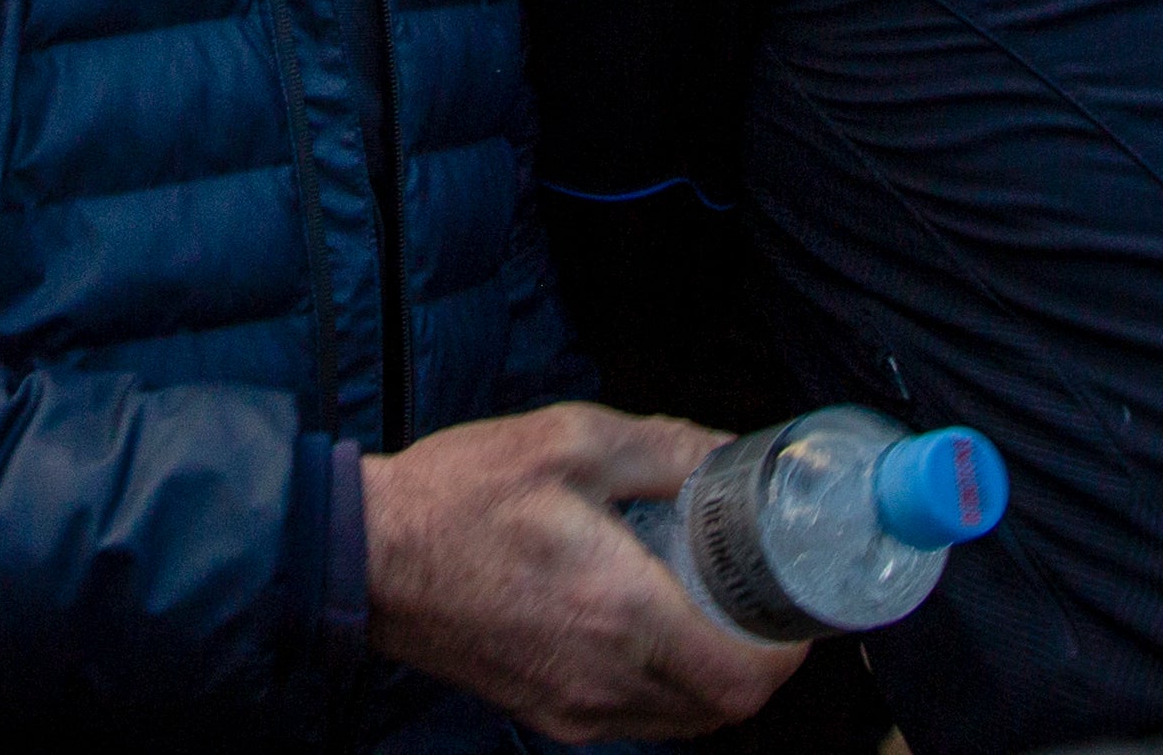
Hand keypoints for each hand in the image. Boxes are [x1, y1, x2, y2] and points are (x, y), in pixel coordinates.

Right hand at [362, 404, 807, 741]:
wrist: (367, 554)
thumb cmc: (459, 494)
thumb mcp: (568, 440)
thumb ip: (662, 447)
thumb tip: (727, 456)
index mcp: (619, 609)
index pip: (739, 677)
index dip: (787, 654)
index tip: (795, 607)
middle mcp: (604, 675)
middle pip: (721, 709)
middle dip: (759, 663)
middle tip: (762, 603)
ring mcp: (572, 706)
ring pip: (681, 721)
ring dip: (712, 678)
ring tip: (709, 612)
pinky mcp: (545, 714)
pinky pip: (635, 720)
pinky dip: (664, 688)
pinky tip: (647, 630)